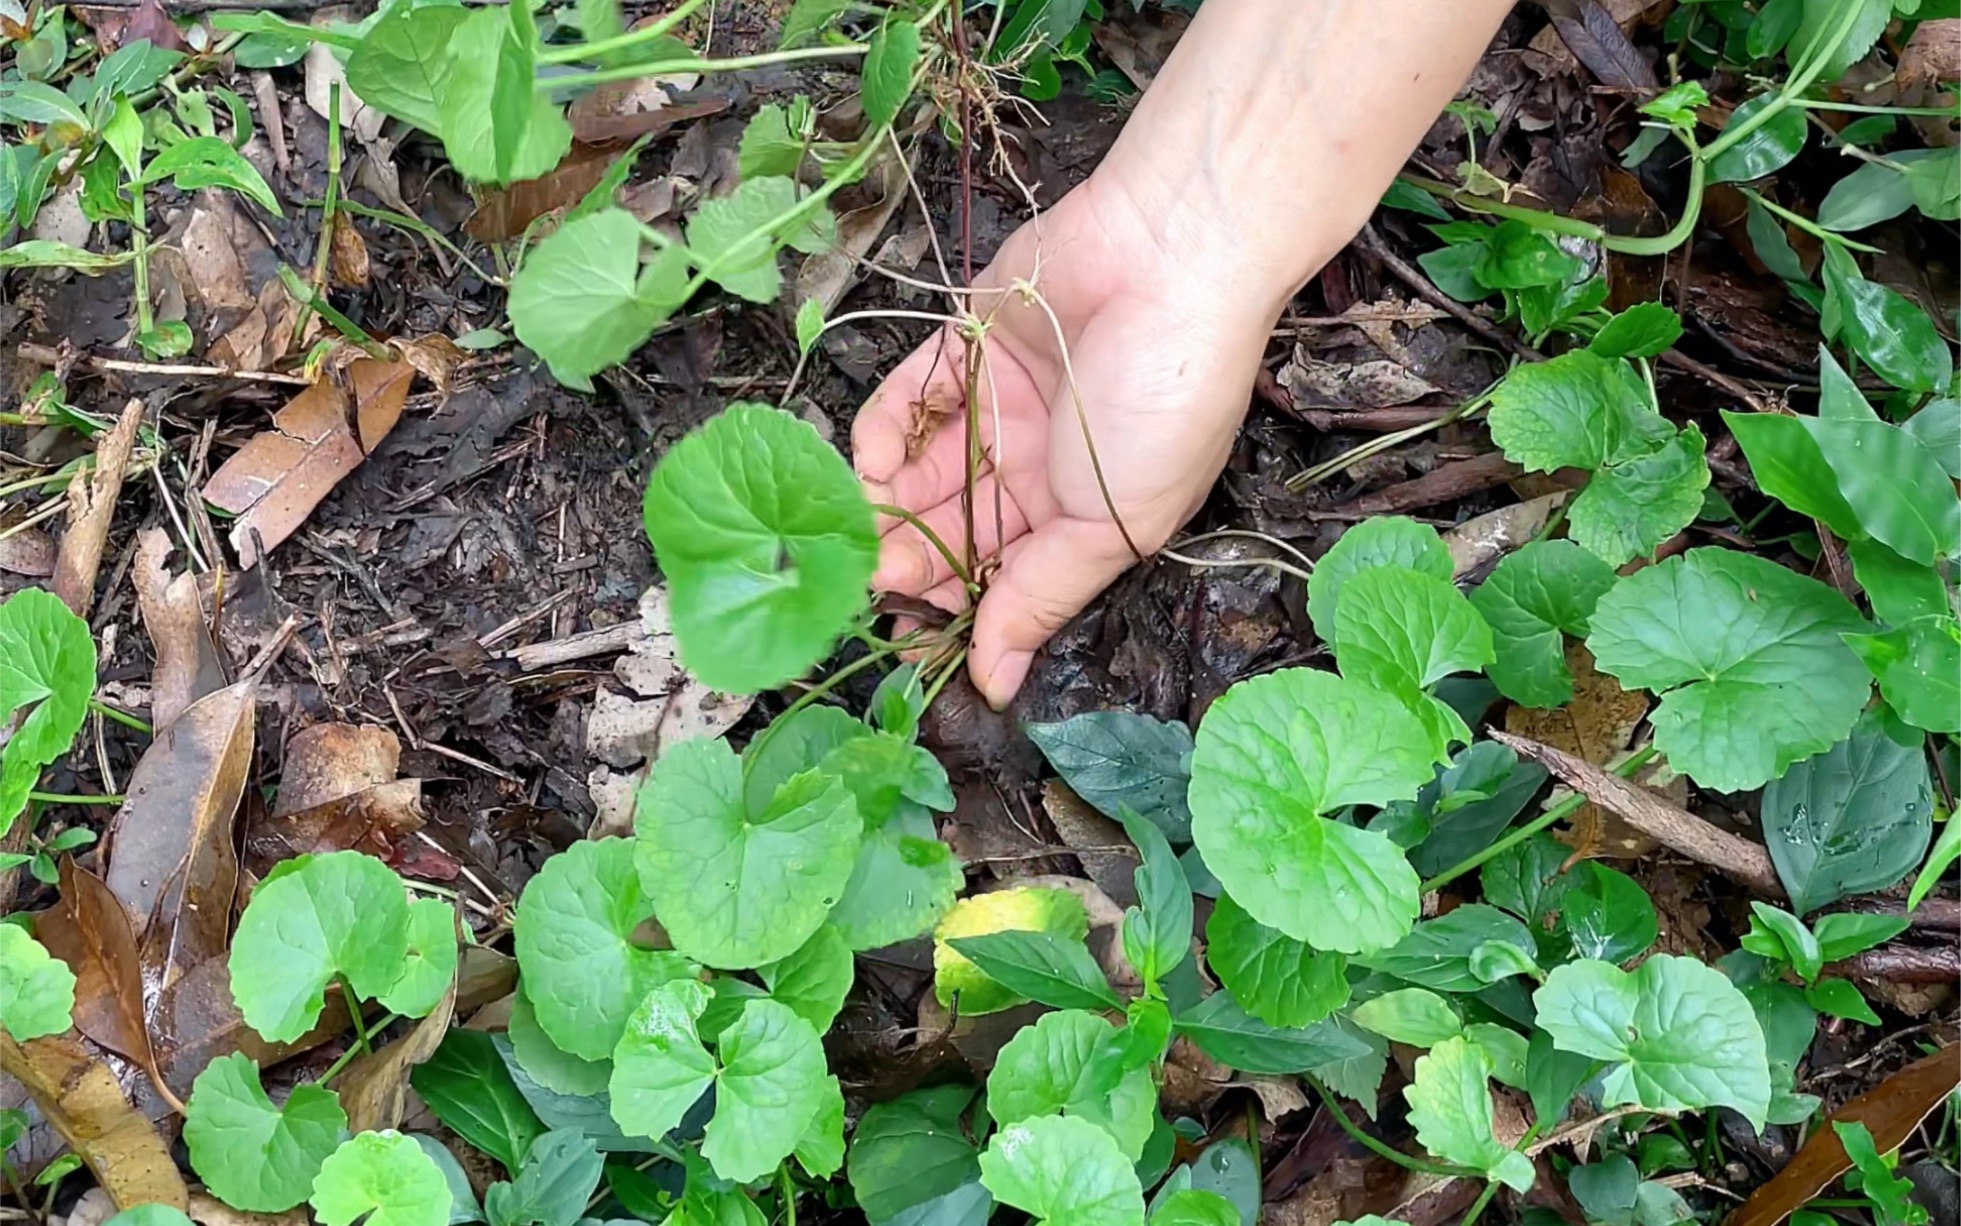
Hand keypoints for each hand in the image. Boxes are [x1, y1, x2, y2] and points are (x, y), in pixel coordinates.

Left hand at [851, 170, 1283, 707]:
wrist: (1169, 264)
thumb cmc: (1164, 408)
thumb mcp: (1111, 525)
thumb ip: (1040, 598)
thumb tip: (996, 686)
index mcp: (1081, 516)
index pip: (1000, 579)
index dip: (951, 611)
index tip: (905, 639)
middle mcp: (1036, 465)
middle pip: (952, 530)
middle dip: (910, 563)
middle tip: (871, 583)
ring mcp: (997, 404)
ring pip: (921, 472)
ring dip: (885, 507)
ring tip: (861, 530)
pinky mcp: (961, 344)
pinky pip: (907, 399)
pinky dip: (881, 433)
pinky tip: (871, 462)